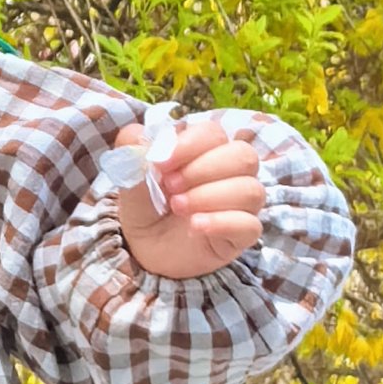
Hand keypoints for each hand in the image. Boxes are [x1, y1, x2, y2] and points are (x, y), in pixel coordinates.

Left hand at [111, 116, 264, 280]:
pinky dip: (222, 222)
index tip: (159, 164)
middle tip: (170, 187)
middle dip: (202, 169)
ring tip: (178, 207)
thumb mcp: (131, 180)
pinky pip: (250, 224)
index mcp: (206, 151)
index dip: (188, 145)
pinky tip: (195, 225)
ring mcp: (242, 205)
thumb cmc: (146, 207)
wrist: (145, 250)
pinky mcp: (243, 235)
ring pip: (251, 190)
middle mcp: (231, 174)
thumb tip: (135, 134)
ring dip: (209, 196)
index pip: (214, 133)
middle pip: (243, 156)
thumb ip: (133, 154)